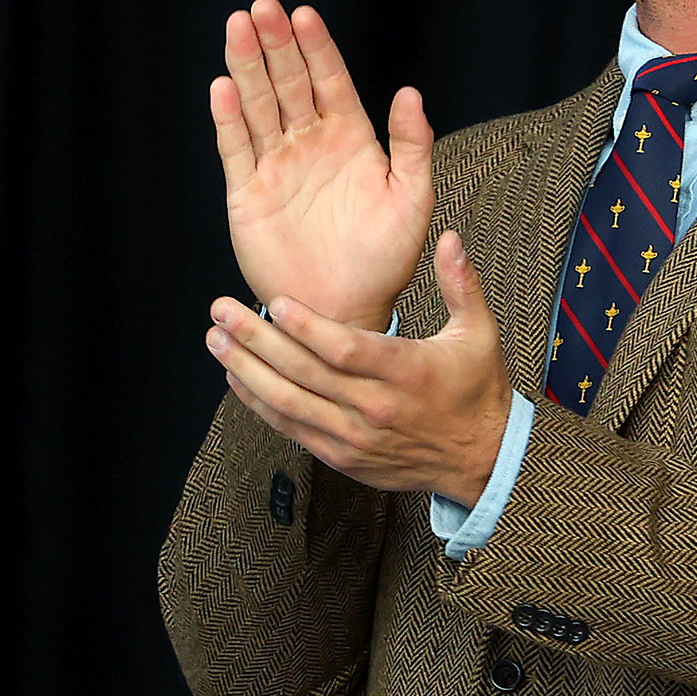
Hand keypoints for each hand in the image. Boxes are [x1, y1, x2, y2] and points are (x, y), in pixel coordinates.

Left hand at [206, 231, 511, 505]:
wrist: (480, 458)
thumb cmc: (478, 389)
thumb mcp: (479, 332)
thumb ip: (460, 283)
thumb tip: (449, 238)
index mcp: (409, 372)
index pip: (347, 349)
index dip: (307, 327)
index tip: (275, 302)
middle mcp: (377, 407)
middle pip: (305, 373)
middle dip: (257, 340)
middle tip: (221, 312)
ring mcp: (356, 436)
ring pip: (289, 403)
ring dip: (247, 371)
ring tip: (216, 341)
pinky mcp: (344, 456)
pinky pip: (293, 429)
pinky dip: (260, 405)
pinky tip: (238, 380)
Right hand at [212, 0, 432, 328]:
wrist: (346, 307)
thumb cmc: (386, 257)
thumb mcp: (412, 198)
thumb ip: (412, 145)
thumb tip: (410, 92)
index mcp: (352, 139)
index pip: (331, 82)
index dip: (318, 48)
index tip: (305, 14)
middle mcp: (311, 144)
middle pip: (289, 83)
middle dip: (276, 45)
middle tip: (263, 7)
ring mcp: (277, 165)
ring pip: (258, 106)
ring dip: (246, 68)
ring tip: (237, 27)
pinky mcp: (248, 193)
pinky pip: (236, 149)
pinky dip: (228, 119)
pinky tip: (221, 87)